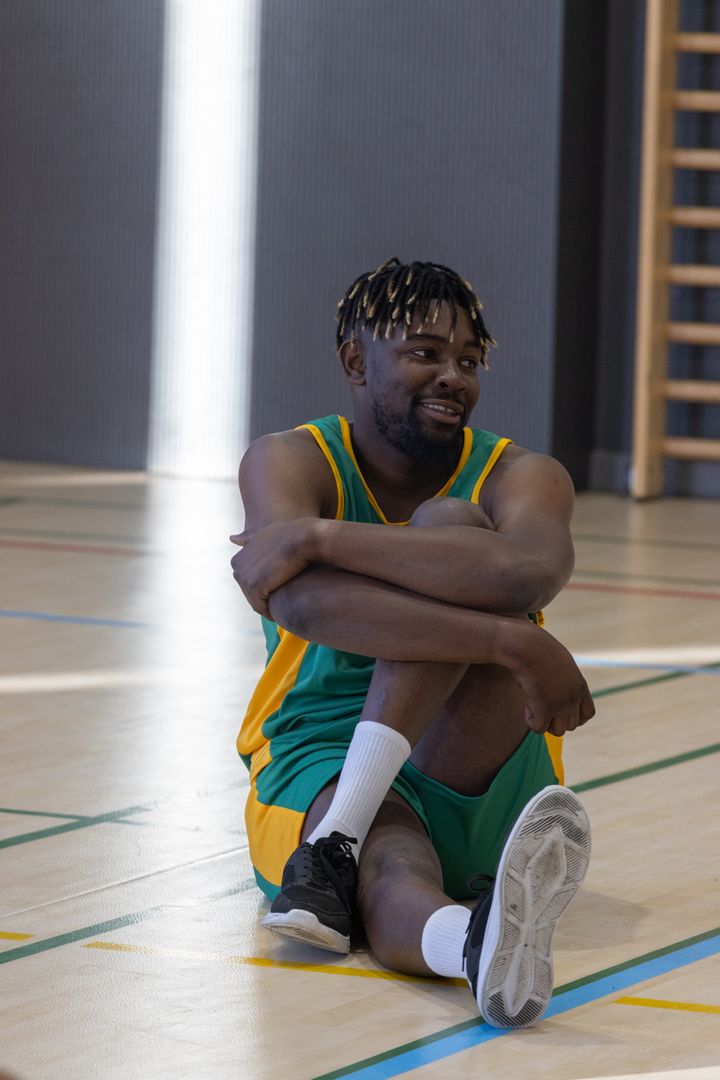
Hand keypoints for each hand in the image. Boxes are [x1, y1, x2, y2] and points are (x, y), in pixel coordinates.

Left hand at [230, 519, 315, 617]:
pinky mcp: (255, 587)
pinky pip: (260, 607)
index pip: (248, 582)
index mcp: (238, 559)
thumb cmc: (289, 536)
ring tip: (281, 611)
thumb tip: (231, 538)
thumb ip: (248, 539)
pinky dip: (269, 613)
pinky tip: (279, 614)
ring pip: (254, 601)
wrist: (302, 538)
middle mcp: (237, 568)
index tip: (276, 591)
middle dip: (263, 599)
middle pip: (250, 592)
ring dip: (266, 608)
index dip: (263, 587)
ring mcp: (244, 577)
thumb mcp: (263, 534)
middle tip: (280, 603)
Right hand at [498, 620, 594, 735]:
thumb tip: (553, 692)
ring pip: (557, 730)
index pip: (587, 714)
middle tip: (540, 703)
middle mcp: (574, 697)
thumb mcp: (558, 663)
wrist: (527, 646)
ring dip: (544, 721)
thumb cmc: (537, 649)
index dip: (574, 718)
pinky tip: (526, 704)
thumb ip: (562, 679)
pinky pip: (539, 728)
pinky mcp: (546, 708)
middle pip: (571, 725)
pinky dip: (531, 720)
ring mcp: (562, 704)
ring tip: (533, 703)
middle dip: (555, 719)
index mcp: (580, 686)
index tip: (559, 712)